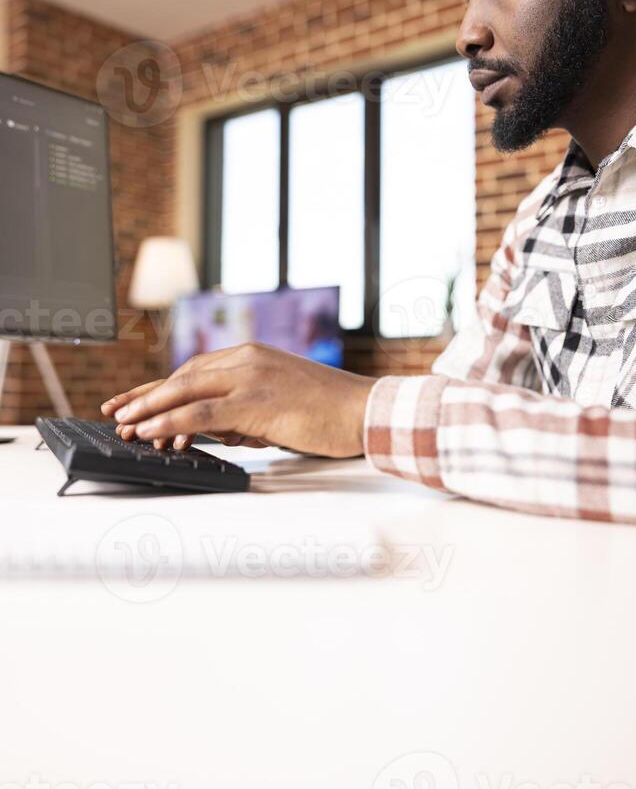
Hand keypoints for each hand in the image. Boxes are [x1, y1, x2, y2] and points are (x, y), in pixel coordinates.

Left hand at [101, 343, 375, 457]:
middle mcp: (247, 359)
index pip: (194, 370)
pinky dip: (171, 421)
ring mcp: (251, 377)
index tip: (133, 400)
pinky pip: (202, 411)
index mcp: (252, 355)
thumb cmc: (329, 412)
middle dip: (145, 396)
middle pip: (182, 376)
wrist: (365, 411)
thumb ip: (243, 411)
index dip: (160, 386)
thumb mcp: (279, 404)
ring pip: (185, 390)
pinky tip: (152, 432)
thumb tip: (211, 431)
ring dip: (150, 409)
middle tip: (117, 413)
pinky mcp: (256, 401)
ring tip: (125, 425)